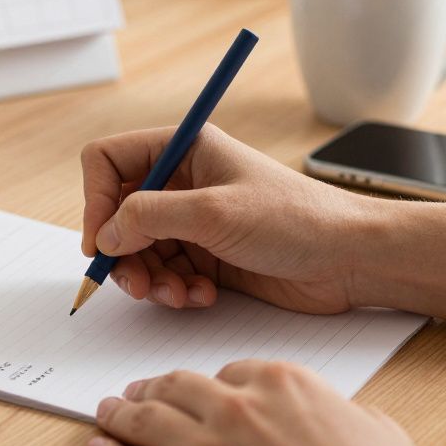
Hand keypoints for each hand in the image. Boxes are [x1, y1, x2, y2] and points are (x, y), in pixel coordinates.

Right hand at [80, 124, 375, 313]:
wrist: (349, 259)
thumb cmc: (296, 219)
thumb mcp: (215, 212)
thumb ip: (150, 216)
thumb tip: (106, 233)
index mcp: (184, 149)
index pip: (109, 160)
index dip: (96, 200)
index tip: (101, 241)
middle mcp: (183, 182)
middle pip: (117, 213)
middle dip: (123, 252)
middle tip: (136, 284)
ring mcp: (194, 221)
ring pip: (138, 250)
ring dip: (149, 278)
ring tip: (177, 294)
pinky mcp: (206, 256)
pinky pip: (165, 274)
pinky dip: (174, 290)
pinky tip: (201, 297)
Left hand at [85, 362, 445, 445]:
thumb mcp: (380, 433)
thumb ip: (346, 413)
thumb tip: (342, 417)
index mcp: (284, 384)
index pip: (230, 371)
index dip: (210, 384)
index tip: (197, 391)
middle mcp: (238, 408)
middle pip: (177, 386)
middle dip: (152, 387)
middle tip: (136, 392)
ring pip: (143, 419)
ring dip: (118, 414)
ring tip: (106, 414)